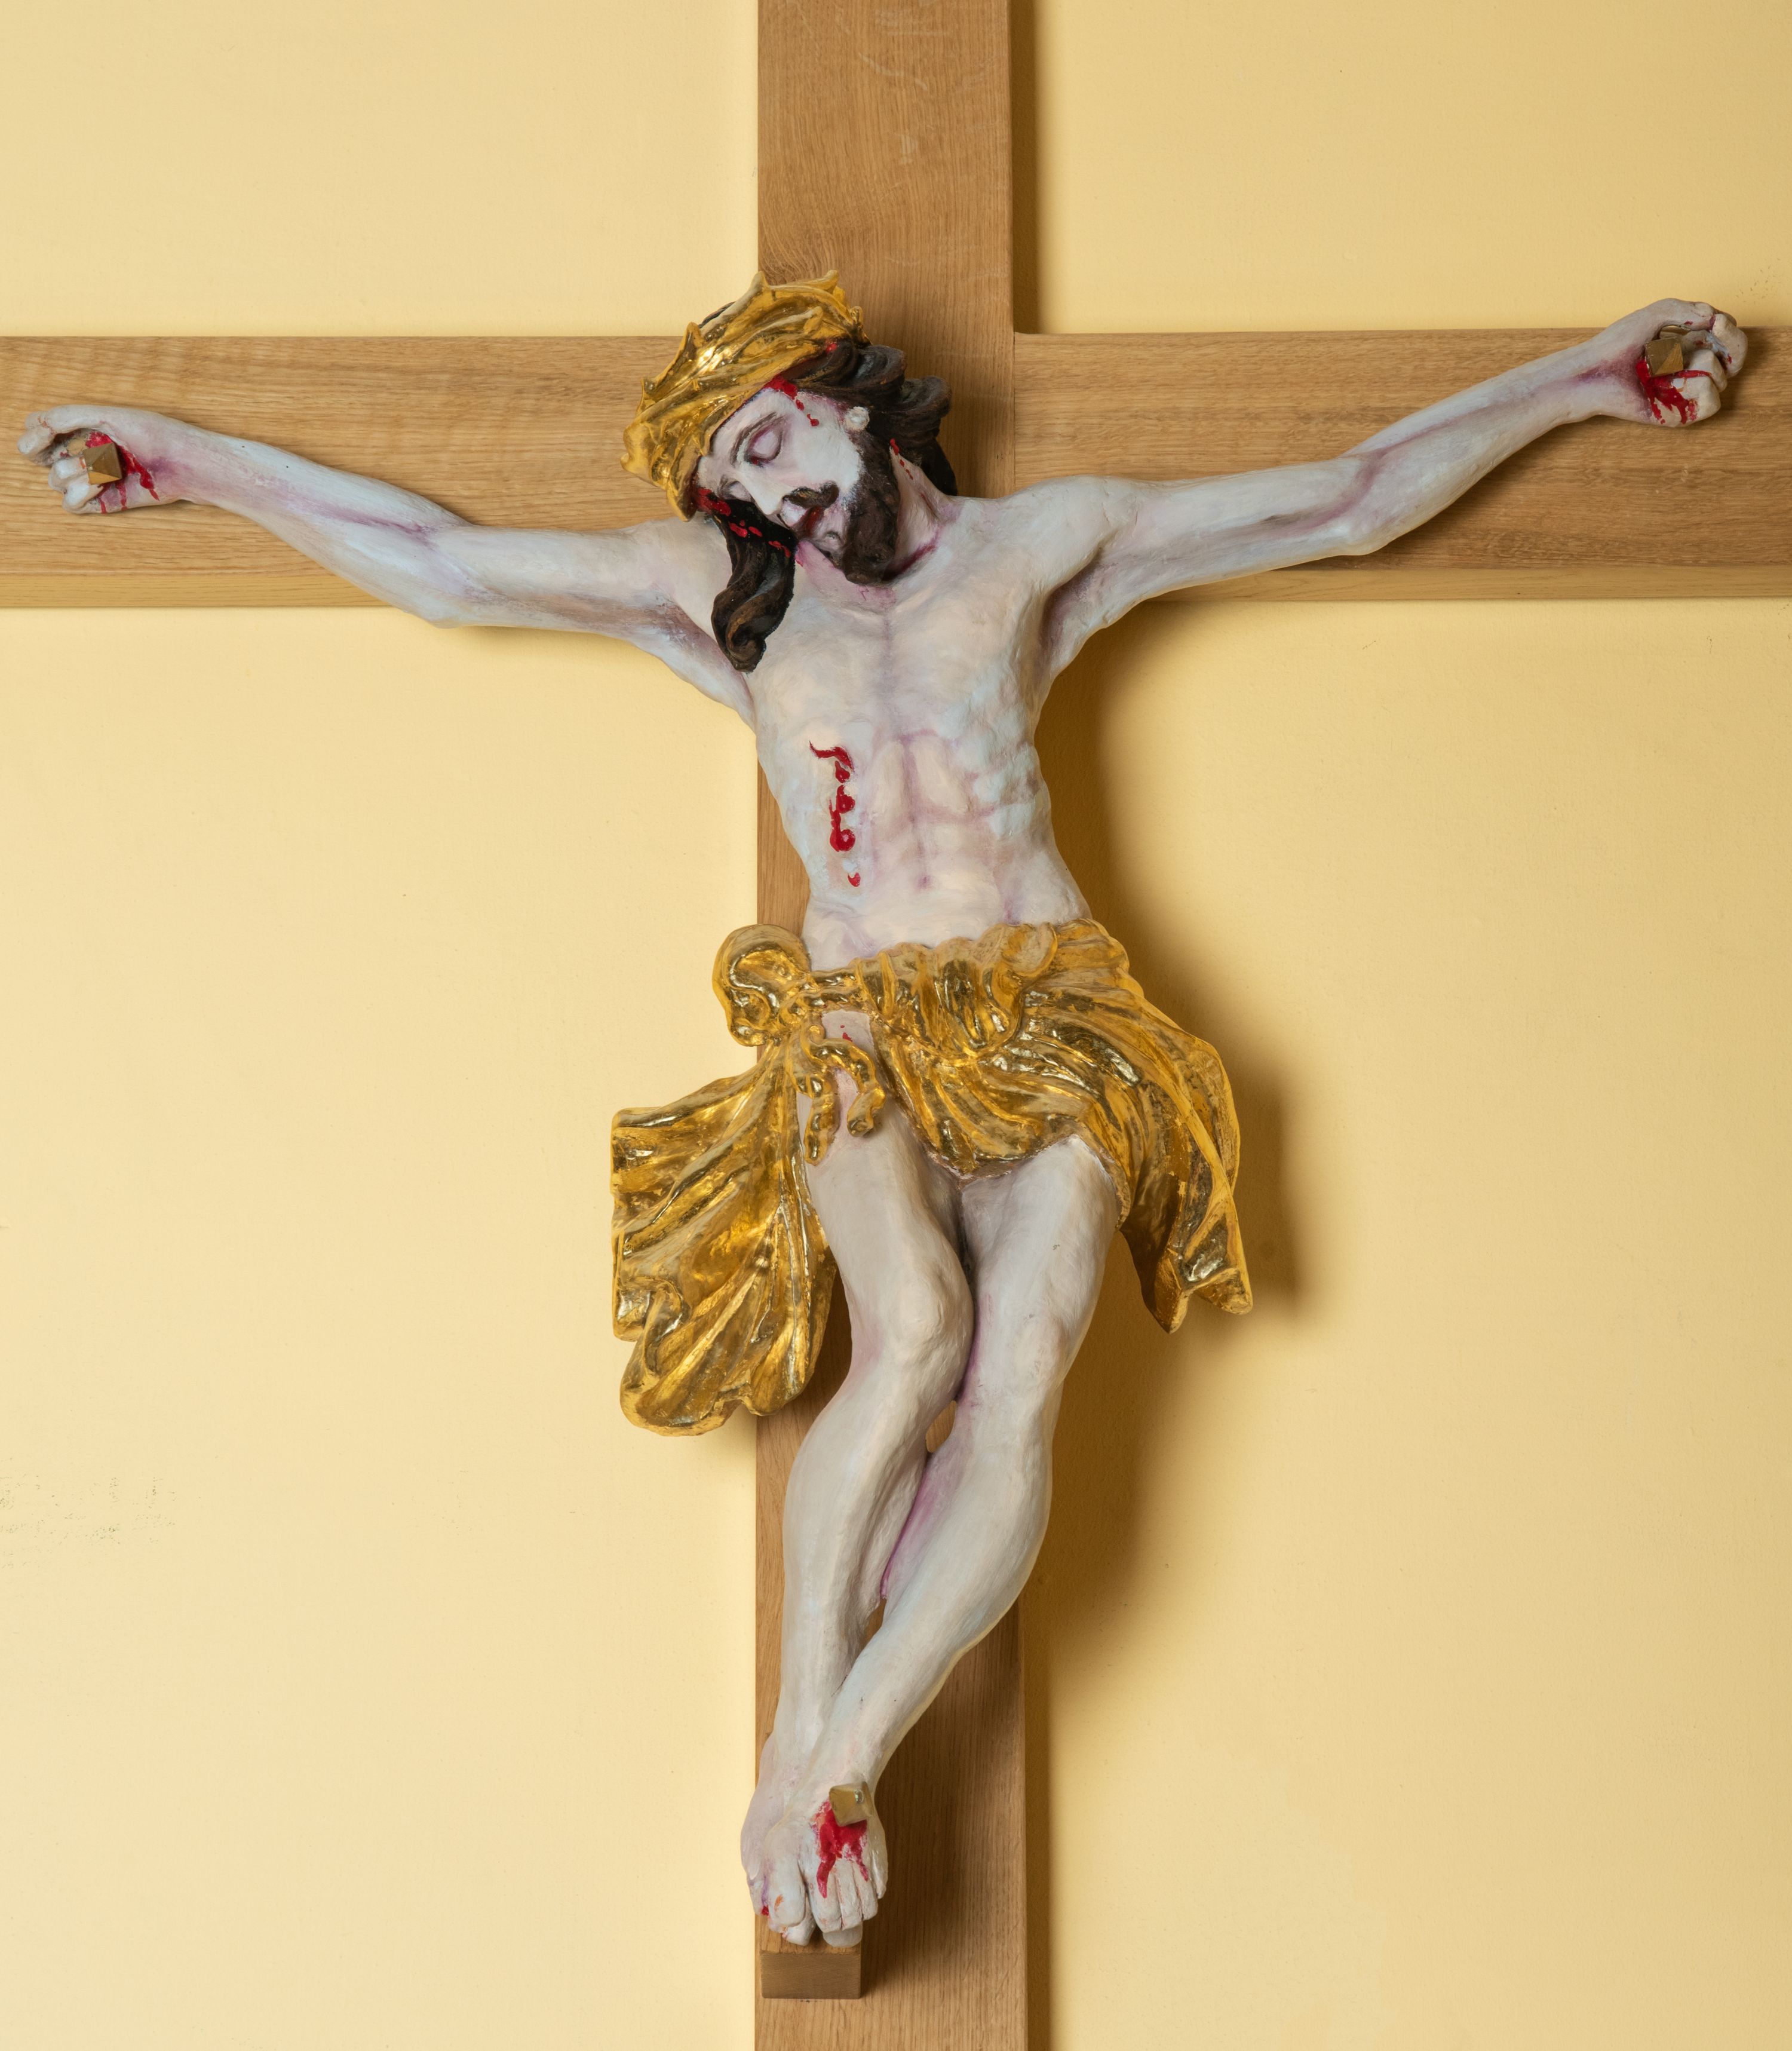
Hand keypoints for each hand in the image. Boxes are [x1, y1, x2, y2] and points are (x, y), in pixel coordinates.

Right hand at [16, 404, 195, 512]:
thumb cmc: (154, 435)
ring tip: (109, 466)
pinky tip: (104, 485)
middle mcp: (81, 454)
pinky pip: (70, 504)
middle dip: (59, 453)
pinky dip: (82, 493)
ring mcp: (91, 480)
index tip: (44, 435)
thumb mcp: (109, 416)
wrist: (184, 464)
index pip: (36, 431)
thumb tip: (33, 426)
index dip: (33, 436)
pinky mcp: (103, 502)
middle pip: (40, 459)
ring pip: (55, 481)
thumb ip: (68, 416)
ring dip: (78, 472)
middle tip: (90, 451)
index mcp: (81, 429)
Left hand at [1578, 300, 1747, 428]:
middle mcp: (1691, 369)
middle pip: (1736, 358)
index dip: (1728, 328)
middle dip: (1734, 343)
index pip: (1727, 337)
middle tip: (1717, 329)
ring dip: (1696, 361)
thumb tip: (1714, 319)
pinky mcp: (1680, 413)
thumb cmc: (1618, 344)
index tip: (1714, 320)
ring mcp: (1686, 392)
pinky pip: (1712, 401)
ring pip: (1722, 375)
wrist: (1594, 373)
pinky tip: (1671, 383)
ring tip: (1663, 364)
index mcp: (1688, 345)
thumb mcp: (1654, 315)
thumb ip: (1686, 309)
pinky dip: (1697, 387)